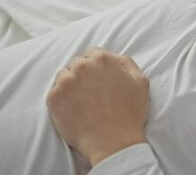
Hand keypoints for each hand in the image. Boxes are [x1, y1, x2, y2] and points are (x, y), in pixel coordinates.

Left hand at [47, 47, 149, 166]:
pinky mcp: (54, 98)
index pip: (92, 53)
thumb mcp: (141, 82)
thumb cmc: (129, 114)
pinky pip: (55, 92)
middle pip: (77, 63)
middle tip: (91, 92)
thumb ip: (127, 63)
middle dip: (83, 74)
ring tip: (83, 102)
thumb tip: (116, 57)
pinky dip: (62, 99)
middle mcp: (82, 66)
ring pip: (64, 76)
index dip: (96, 66)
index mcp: (103, 59)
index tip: (99, 79)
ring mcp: (66, 82)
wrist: (113, 142)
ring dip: (71, 85)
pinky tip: (75, 109)